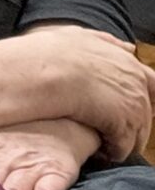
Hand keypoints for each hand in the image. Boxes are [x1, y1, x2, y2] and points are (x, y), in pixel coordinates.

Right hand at [16, 22, 153, 159]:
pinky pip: (123, 147)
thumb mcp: (78, 37)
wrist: (45, 70)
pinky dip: (113, 152)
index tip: (127, 108)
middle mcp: (137, 84)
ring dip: (122, 142)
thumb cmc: (51, 53)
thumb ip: (105, 41)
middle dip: (131, 125)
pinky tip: (99, 152)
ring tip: (103, 147)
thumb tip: (128, 47)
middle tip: (110, 131)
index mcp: (129, 64)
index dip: (144, 99)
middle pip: (146, 115)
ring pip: (137, 134)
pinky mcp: (123, 125)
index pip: (152, 85)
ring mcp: (133, 105)